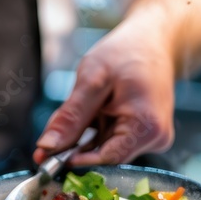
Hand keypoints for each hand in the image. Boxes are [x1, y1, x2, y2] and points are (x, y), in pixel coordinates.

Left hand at [33, 19, 174, 165]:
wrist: (152, 39)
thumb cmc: (127, 52)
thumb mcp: (92, 80)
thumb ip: (70, 117)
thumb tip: (47, 147)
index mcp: (146, 126)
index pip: (106, 159)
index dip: (75, 160)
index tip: (46, 158)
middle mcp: (154, 138)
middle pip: (104, 154)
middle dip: (76, 146)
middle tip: (51, 134)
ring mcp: (151, 137)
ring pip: (106, 148)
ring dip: (86, 135)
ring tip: (84, 106)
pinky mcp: (145, 134)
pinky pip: (112, 140)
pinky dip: (97, 129)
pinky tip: (95, 110)